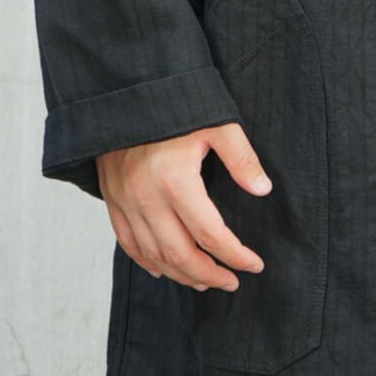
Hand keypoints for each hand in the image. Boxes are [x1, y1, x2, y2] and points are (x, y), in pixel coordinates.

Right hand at [95, 122, 271, 291]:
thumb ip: (242, 158)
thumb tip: (263, 189)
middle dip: (209, 274)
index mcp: (175, 180)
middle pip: (180, 254)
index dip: (234, 255)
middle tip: (232, 281)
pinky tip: (164, 269)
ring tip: (204, 281)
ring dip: (180, 274)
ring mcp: (125, 201)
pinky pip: (127, 242)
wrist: (125, 93)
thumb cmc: (175, 105)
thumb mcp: (217, 123)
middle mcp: (146, 197)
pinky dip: (147, 261)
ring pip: (153, 255)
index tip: (254, 264)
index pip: (210, 234)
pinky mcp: (112, 199)